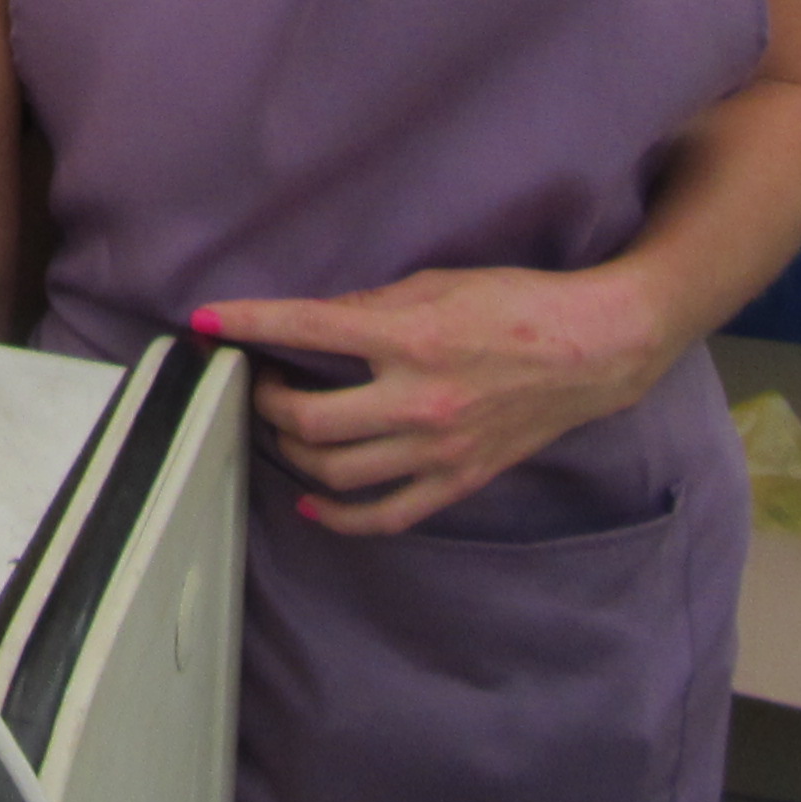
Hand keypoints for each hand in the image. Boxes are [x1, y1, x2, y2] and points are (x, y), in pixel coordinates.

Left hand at [195, 264, 676, 537]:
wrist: (591, 350)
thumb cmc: (516, 305)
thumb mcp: (435, 285)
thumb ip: (368, 307)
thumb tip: (311, 322)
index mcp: (410, 338)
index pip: (307, 329)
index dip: (249, 324)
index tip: (209, 321)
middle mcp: (419, 400)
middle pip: (309, 420)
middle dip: (267, 401)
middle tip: (260, 381)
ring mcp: (438, 449)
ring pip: (337, 472)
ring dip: (294, 452)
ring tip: (285, 428)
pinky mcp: (457, 480)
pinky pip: (386, 514)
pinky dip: (339, 516)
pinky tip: (312, 500)